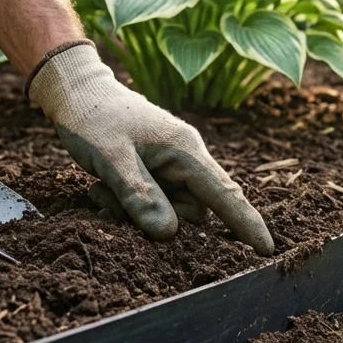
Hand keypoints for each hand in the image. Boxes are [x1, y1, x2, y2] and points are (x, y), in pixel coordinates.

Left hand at [26, 43, 273, 254]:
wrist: (75, 92)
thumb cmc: (93, 118)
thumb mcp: (111, 157)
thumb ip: (139, 194)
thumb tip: (168, 233)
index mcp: (185, 151)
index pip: (224, 193)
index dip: (245, 223)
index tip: (267, 249)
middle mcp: (185, 158)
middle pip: (192, 211)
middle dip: (157, 218)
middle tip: (111, 201)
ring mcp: (171, 164)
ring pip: (170, 210)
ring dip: (137, 212)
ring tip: (104, 190)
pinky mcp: (156, 170)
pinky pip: (154, 202)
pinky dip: (130, 204)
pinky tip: (104, 188)